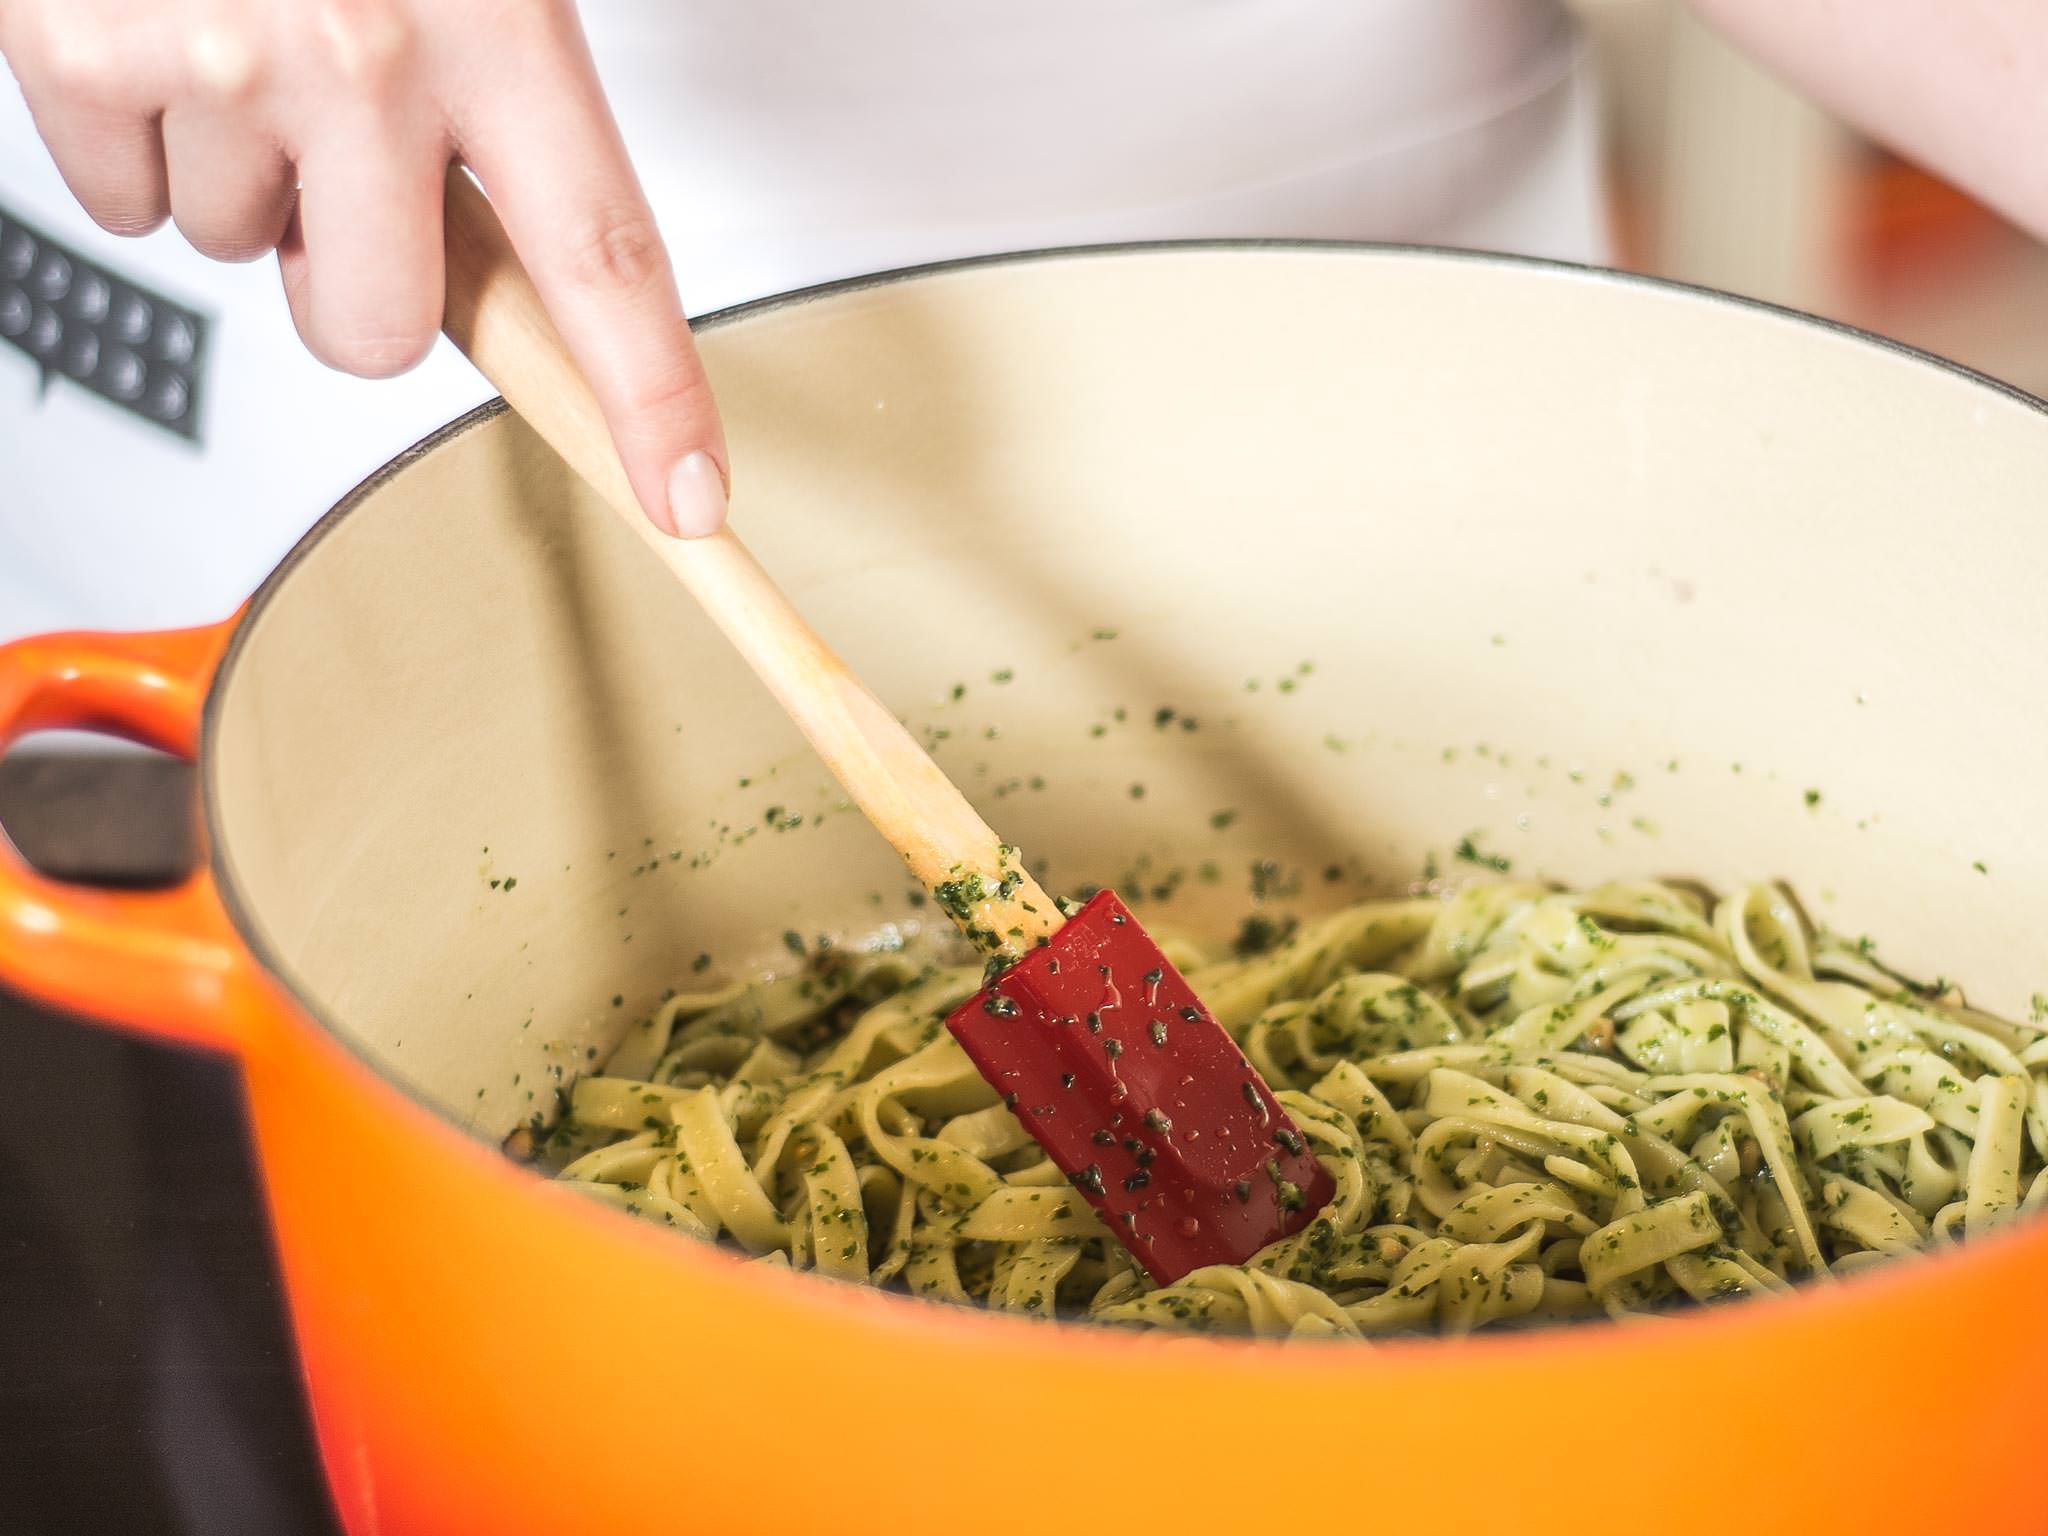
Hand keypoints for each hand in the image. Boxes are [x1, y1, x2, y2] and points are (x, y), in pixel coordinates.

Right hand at [0, 0, 727, 535]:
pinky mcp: (76, 42)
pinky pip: (121, 200)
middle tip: (338, 186)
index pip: (605, 256)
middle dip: (352, 293)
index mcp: (500, 15)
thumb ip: (502, 96)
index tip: (687, 493)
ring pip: (239, 250)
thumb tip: (506, 252)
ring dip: (243, 177)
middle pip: (376, 329)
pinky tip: (154, 37)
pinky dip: (130, 143)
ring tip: (239, 38)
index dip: (650, 395)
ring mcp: (217, 53)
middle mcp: (365, 48)